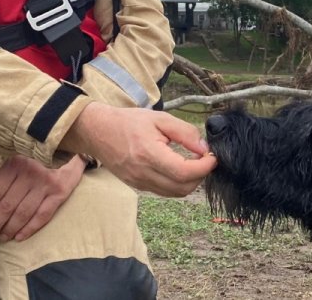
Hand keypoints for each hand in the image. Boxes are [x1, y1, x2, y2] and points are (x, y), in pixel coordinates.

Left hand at [0, 154, 84, 241]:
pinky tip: (19, 237)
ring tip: (2, 237)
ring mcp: (45, 182)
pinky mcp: (59, 192)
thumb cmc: (34, 163)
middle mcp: (29, 172)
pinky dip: (29, 229)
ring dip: (10, 228)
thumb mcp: (10, 167)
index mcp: (14, 164)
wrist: (68, 154)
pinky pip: (42, 215)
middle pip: (6, 205)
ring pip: (23, 212)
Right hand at [62, 102, 216, 196]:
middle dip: (200, 175)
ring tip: (193, 163)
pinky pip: (165, 192)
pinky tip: (179, 168)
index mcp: (148, 154)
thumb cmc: (128, 122)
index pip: (184, 172)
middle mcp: (143, 173)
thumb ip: (184, 132)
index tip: (213, 156)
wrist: (98, 132)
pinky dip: (177, 184)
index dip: (204, 167)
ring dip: (190, 182)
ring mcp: (139, 183)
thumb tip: (204, 148)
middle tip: (205, 159)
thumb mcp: (160, 119)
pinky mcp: (138, 187)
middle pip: (183, 188)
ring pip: (175, 193)